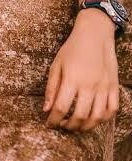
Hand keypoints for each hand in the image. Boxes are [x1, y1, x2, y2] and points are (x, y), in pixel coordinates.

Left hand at [43, 9, 118, 131]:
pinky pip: (112, 110)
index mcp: (72, 78)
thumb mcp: (56, 65)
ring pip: (97, 117)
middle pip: (80, 116)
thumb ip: (51, 88)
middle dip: (69, 126)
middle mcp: (90, 85)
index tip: (49, 124)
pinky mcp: (114, 86)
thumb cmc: (72, 48)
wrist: (95, 34)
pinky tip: (93, 119)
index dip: (54, 120)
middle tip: (62, 126)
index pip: (61, 107)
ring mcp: (104, 87)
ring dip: (85, 126)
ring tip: (76, 126)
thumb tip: (46, 109)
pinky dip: (103, 119)